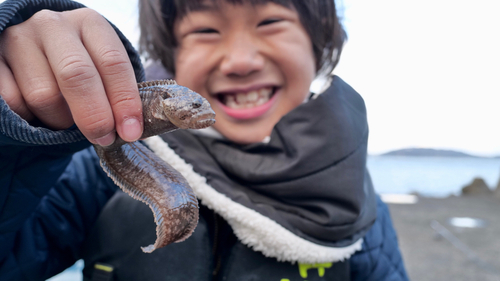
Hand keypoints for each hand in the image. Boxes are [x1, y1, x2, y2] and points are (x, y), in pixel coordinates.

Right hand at [0, 8, 142, 145]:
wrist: (36, 57)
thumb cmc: (81, 70)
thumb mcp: (103, 72)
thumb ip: (117, 94)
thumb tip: (131, 130)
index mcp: (90, 24)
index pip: (113, 62)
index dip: (124, 101)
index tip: (131, 131)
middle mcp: (53, 25)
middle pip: (77, 75)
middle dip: (95, 115)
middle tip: (103, 138)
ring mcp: (18, 39)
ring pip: (44, 95)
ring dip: (60, 119)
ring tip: (65, 116)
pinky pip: (14, 102)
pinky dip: (31, 118)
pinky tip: (38, 112)